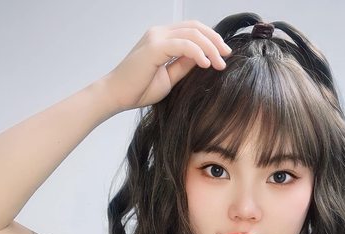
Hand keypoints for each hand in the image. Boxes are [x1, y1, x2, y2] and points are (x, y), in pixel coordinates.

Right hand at [100, 20, 230, 111]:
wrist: (117, 96)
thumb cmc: (138, 89)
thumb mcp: (169, 77)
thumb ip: (184, 65)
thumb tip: (203, 59)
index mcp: (162, 38)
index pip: (192, 30)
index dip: (211, 39)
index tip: (224, 55)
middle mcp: (159, 32)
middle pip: (195, 27)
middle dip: (215, 41)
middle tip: (227, 56)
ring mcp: (156, 38)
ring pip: (192, 34)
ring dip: (210, 48)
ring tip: (220, 64)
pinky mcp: (154, 47)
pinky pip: (183, 45)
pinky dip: (198, 53)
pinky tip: (206, 64)